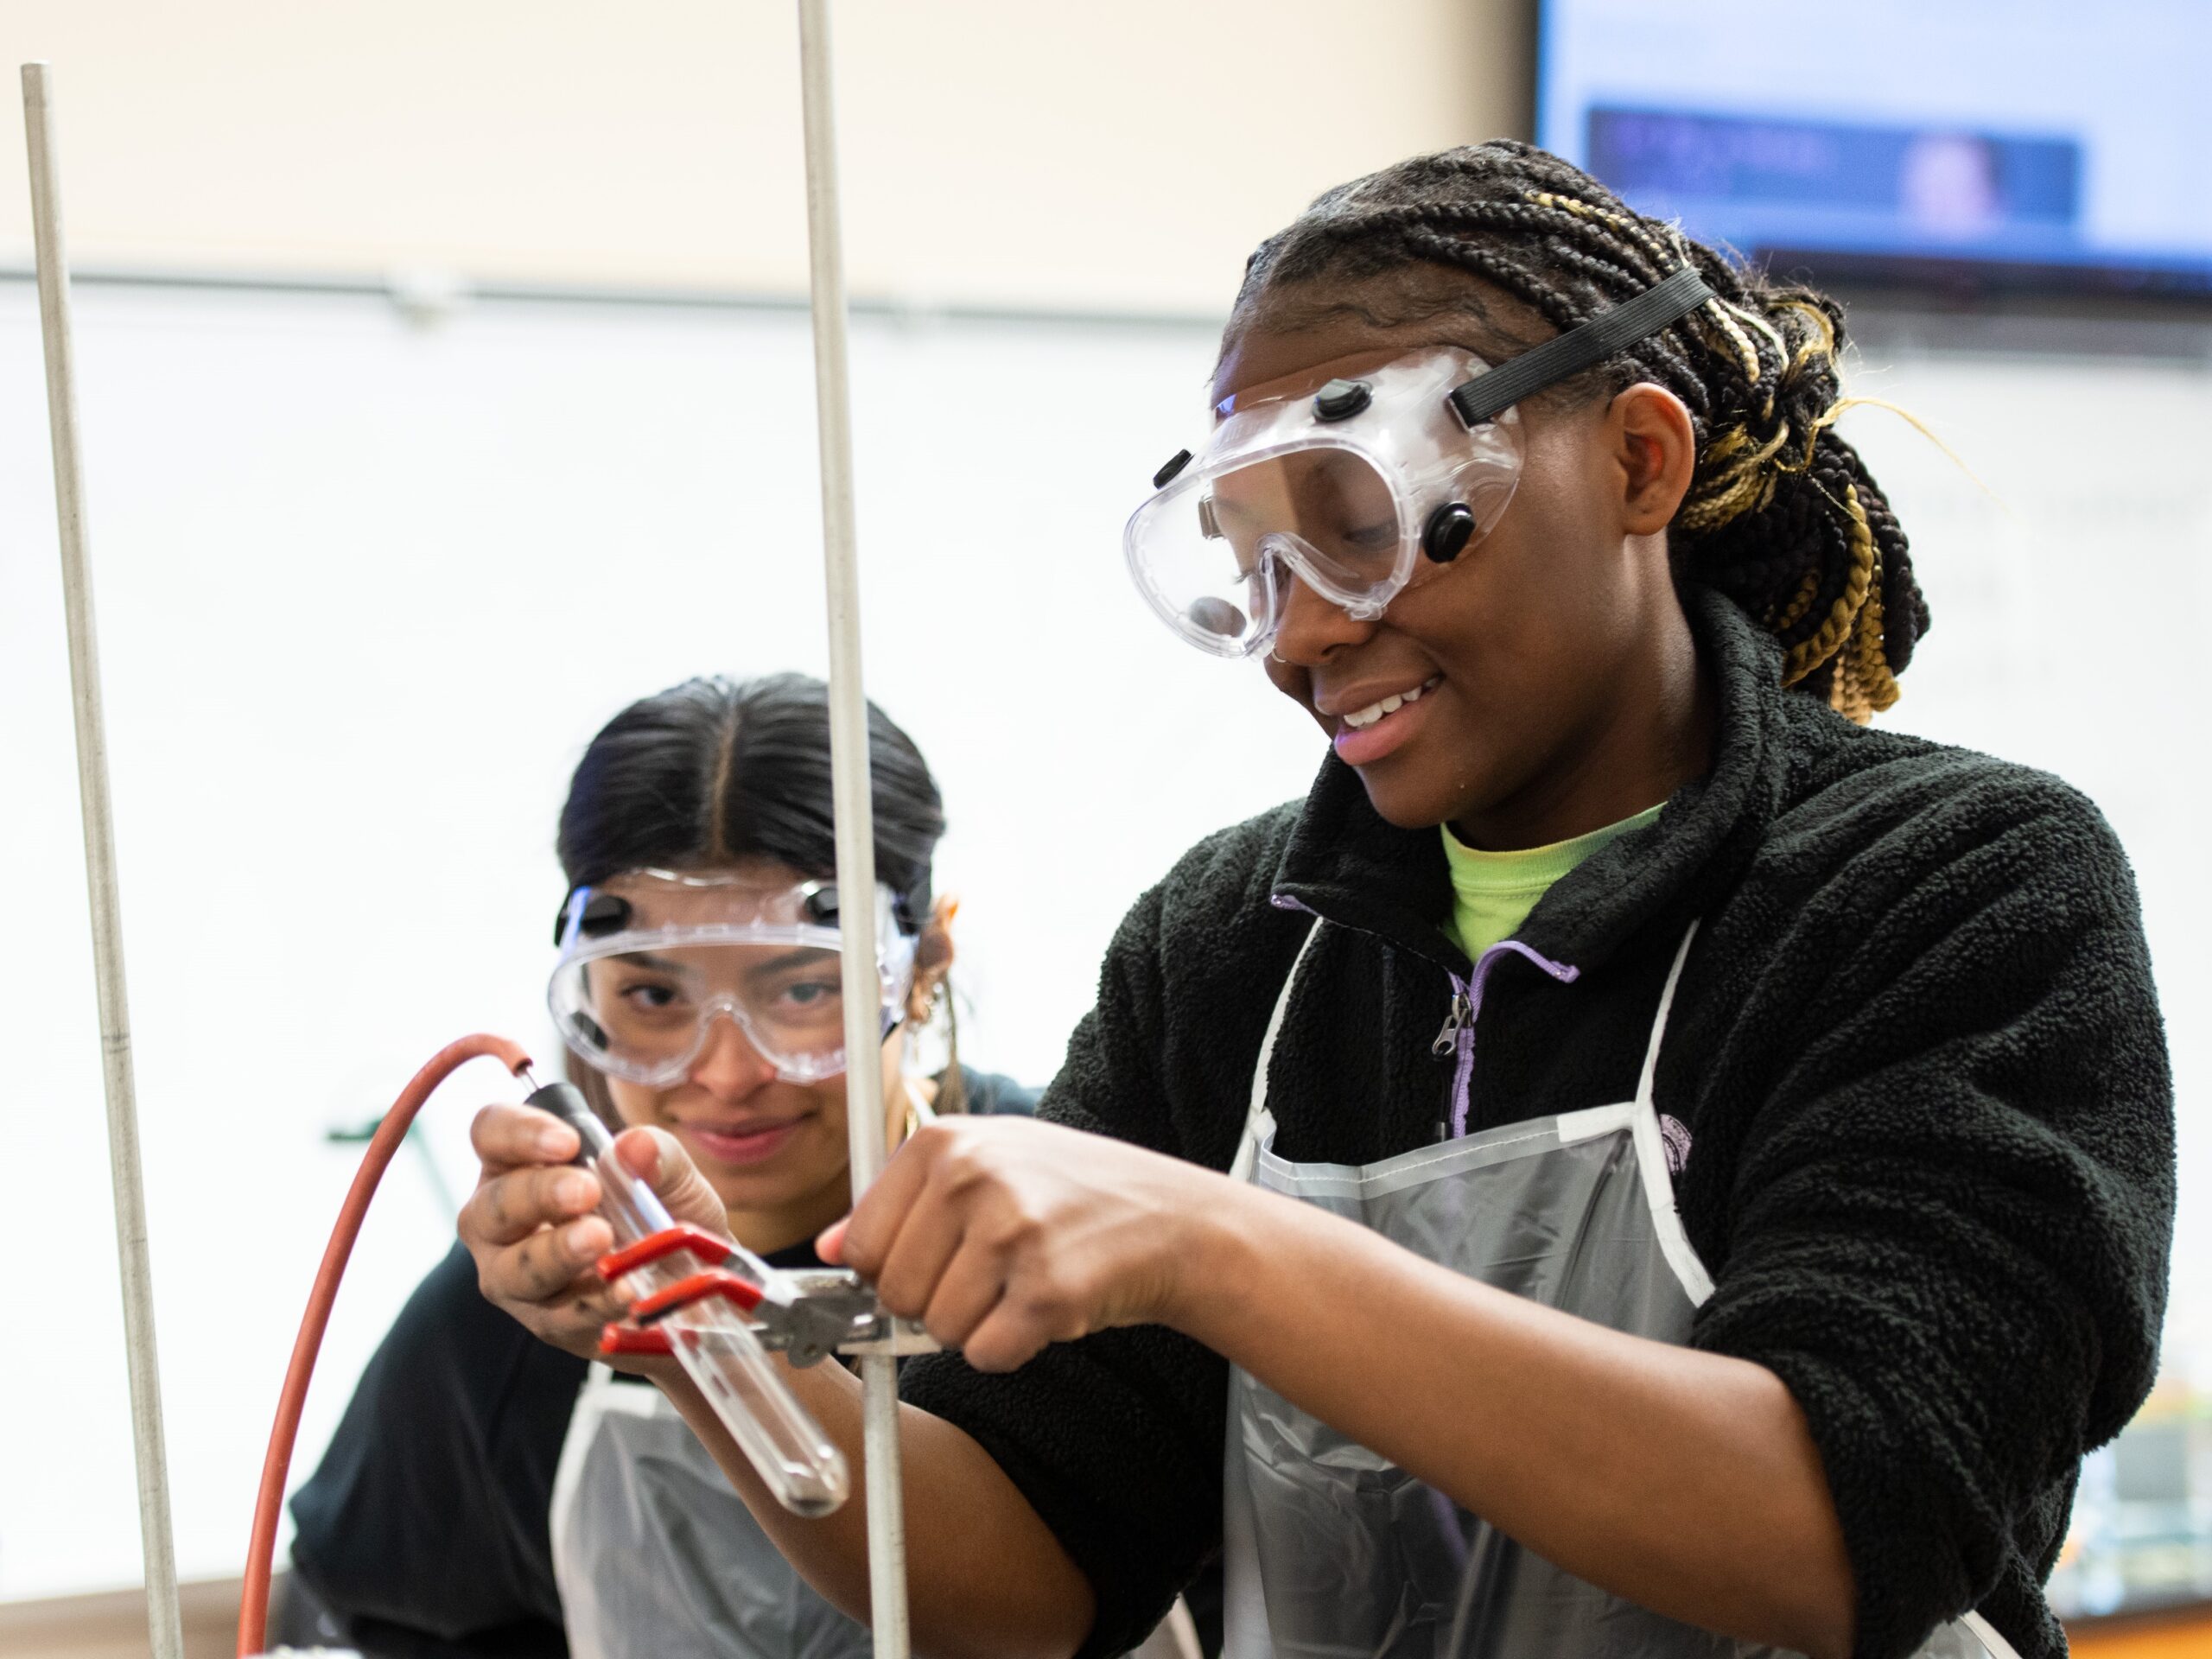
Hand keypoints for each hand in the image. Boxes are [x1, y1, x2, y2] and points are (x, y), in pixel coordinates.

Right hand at [459, 1101, 731, 1367]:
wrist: (691, 1280)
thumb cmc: (659, 1210)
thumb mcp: (671, 1175)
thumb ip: (657, 1154)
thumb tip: (636, 1146)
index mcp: (517, 1164)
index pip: (491, 1133)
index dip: (519, 1132)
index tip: (569, 1141)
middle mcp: (500, 1222)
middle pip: (494, 1205)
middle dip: (539, 1194)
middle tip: (586, 1191)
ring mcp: (516, 1278)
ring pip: (517, 1269)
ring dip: (558, 1253)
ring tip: (601, 1239)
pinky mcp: (547, 1323)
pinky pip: (562, 1316)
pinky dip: (597, 1302)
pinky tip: (626, 1289)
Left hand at [821, 1115, 1222, 1371]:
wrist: (1172, 1219)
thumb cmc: (1071, 1192)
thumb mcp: (985, 1164)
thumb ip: (903, 1200)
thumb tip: (827, 1248)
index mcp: (943, 1143)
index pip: (858, 1245)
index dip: (891, 1270)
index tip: (932, 1264)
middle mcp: (971, 1177)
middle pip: (893, 1292)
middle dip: (934, 1301)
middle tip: (990, 1274)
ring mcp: (1010, 1231)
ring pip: (937, 1329)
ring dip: (978, 1326)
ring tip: (1024, 1283)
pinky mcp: (1047, 1289)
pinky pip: (986, 1354)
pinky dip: (1012, 1348)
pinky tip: (1046, 1308)